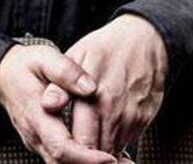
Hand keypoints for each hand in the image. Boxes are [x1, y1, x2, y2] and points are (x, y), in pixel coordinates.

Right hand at [0, 44, 115, 163]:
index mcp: (36, 115)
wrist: (5, 76)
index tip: (110, 158)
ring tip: (122, 163)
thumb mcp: (45, 58)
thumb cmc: (26, 66)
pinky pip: (63, 162)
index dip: (86, 158)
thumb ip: (66, 71)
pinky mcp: (43, 144)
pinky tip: (106, 159)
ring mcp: (38, 143)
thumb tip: (89, 88)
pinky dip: (84, 163)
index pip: (60, 148)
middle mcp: (35, 135)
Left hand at [52, 15, 167, 155]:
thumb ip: (59, 85)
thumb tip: (47, 105)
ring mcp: (131, 118)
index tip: (62, 152)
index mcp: (93, 98)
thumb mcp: (76, 57)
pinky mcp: (143, 119)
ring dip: (100, 153)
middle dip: (83, 157)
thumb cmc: (106, 48)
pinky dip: (114, 144)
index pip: (80, 143)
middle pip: (96, 151)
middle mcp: (114, 112)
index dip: (70, 153)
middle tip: (72, 153)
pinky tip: (103, 135)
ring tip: (85, 148)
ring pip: (113, 150)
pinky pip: (126, 142)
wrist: (145, 40)